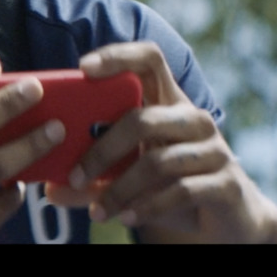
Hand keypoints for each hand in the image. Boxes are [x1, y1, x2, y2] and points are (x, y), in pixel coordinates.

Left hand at [43, 42, 276, 243]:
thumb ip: (93, 180)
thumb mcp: (129, 179)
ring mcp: (215, 149)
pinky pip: (180, 190)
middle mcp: (194, 119)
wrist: (227, 220)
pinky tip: (125, 217)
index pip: (149, 59)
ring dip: (120, 189)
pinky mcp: (226, 182)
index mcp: (169, 102)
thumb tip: (49, 190)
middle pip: (142, 118)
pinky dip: (147, 206)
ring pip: (157, 160)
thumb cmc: (170, 187)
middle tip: (73, 176)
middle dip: (102, 150)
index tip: (83, 68)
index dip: (117, 57)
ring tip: (97, 210)